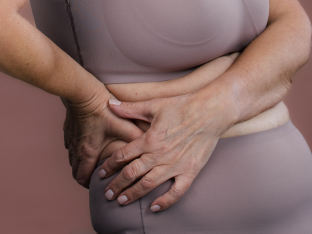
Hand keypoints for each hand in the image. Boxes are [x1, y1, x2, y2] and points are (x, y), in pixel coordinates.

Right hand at [62, 88, 144, 187]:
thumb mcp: (121, 124)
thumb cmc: (101, 108)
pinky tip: (85, 147)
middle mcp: (76, 149)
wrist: (81, 90)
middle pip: (75, 173)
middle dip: (84, 178)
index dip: (90, 186)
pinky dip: (76, 152)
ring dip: (80, 165)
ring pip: (72, 160)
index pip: (83, 179)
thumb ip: (135, 136)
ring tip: (92, 165)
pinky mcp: (68, 131)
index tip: (100, 185)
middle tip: (96, 178)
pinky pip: (69, 147)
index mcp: (88, 152)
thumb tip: (151, 146)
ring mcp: (70, 140)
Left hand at [97, 92, 220, 212]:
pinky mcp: (190, 171)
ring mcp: (175, 165)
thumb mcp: (154, 105)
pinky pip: (176, 192)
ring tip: (122, 201)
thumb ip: (131, 108)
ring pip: (149, 184)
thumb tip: (110, 104)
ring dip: (134, 194)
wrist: (210, 111)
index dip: (110, 165)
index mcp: (150, 138)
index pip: (124, 155)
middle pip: (133, 173)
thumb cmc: (182, 105)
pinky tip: (154, 207)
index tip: (101, 172)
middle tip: (107, 194)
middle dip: (117, 185)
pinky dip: (165, 202)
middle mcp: (160, 154)